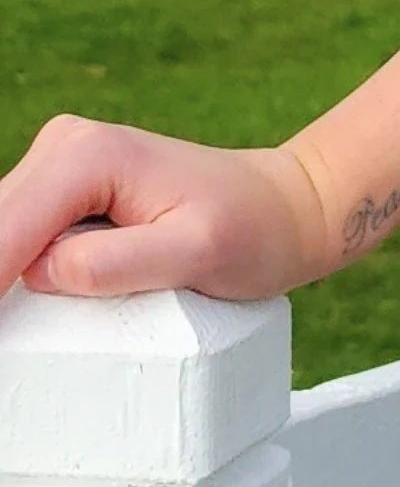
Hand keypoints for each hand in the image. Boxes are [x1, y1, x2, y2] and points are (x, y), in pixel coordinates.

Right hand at [0, 113, 346, 305]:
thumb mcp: (197, 253)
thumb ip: (117, 264)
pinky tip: (21, 304)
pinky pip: (19, 233)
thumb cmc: (253, 232)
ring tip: (15, 328)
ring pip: (1, 228)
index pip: (4, 230)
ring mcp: (61, 164)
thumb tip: (42, 272)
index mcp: (86, 157)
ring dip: (2, 273)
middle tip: (5, 338)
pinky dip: (13, 267)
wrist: (283, 208)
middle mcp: (64, 147)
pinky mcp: (65, 190)